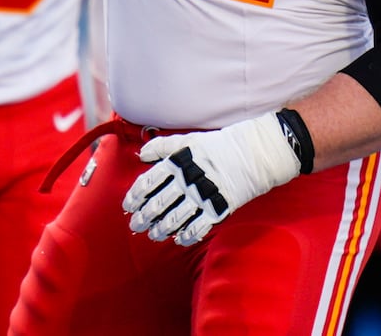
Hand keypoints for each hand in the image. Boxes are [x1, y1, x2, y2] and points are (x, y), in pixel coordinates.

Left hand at [121, 112, 299, 246]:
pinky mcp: (219, 207)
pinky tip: (179, 239)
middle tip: (135, 225)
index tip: (128, 206)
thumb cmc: (217, 146)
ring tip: (153, 235)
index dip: (135, 195)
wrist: (252, 153)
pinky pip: (199, 226)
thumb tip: (141, 154)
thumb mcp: (187, 141)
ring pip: (176, 218)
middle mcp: (187, 180)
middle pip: (159, 203)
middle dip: (144, 217)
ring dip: (161, 229)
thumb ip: (163, 147)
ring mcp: (203, 195)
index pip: (149, 182)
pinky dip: (187, 235)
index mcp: (178, 162)